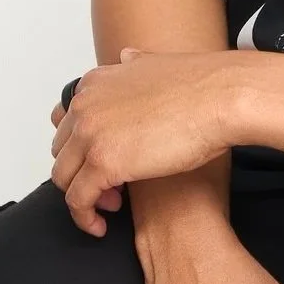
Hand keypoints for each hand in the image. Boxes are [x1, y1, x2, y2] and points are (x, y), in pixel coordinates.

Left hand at [49, 47, 237, 235]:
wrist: (222, 97)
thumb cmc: (200, 85)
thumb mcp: (157, 64)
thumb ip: (135, 64)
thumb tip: (128, 58)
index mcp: (94, 83)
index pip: (67, 124)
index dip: (83, 148)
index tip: (102, 160)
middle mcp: (85, 106)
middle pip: (62, 152)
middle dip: (81, 172)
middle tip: (110, 186)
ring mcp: (91, 134)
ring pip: (64, 179)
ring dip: (84, 197)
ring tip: (111, 206)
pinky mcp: (103, 163)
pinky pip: (78, 201)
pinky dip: (85, 217)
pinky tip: (102, 225)